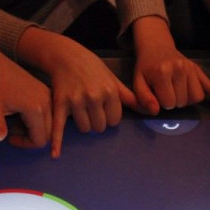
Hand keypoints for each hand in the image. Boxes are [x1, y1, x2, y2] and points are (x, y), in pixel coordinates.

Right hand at [16, 28, 138, 157]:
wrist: (65, 55)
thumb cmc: (92, 69)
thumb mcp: (113, 81)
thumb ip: (131, 98)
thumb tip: (153, 109)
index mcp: (109, 92)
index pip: (114, 121)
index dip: (109, 116)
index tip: (104, 107)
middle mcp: (94, 96)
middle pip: (100, 127)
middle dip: (96, 121)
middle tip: (91, 108)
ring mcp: (76, 100)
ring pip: (85, 128)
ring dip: (83, 123)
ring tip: (80, 110)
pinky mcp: (60, 103)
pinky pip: (59, 126)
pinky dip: (56, 141)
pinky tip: (55, 154)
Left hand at [132, 16, 209, 114]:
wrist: (156, 47)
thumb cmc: (146, 68)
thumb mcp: (138, 83)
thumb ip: (144, 99)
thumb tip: (155, 111)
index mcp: (162, 72)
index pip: (169, 103)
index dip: (163, 103)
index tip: (158, 95)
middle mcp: (179, 68)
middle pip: (183, 101)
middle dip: (174, 102)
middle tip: (168, 92)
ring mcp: (191, 67)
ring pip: (197, 97)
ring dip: (187, 100)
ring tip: (178, 92)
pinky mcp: (198, 68)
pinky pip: (209, 87)